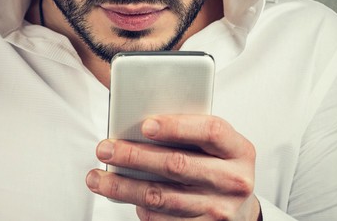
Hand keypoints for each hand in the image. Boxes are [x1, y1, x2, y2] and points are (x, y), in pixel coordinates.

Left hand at [86, 115, 260, 220]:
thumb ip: (188, 132)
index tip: (145, 124)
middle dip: (135, 156)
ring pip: (161, 197)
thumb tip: (138, 125)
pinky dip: (137, 207)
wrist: (238, 211)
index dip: (177, 127)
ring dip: (123, 187)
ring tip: (97, 177)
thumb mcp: (215, 146)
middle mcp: (233, 181)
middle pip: (177, 165)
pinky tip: (120, 195)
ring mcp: (218, 210)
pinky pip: (160, 220)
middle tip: (105, 148)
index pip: (210, 131)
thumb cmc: (217, 167)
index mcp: (238, 150)